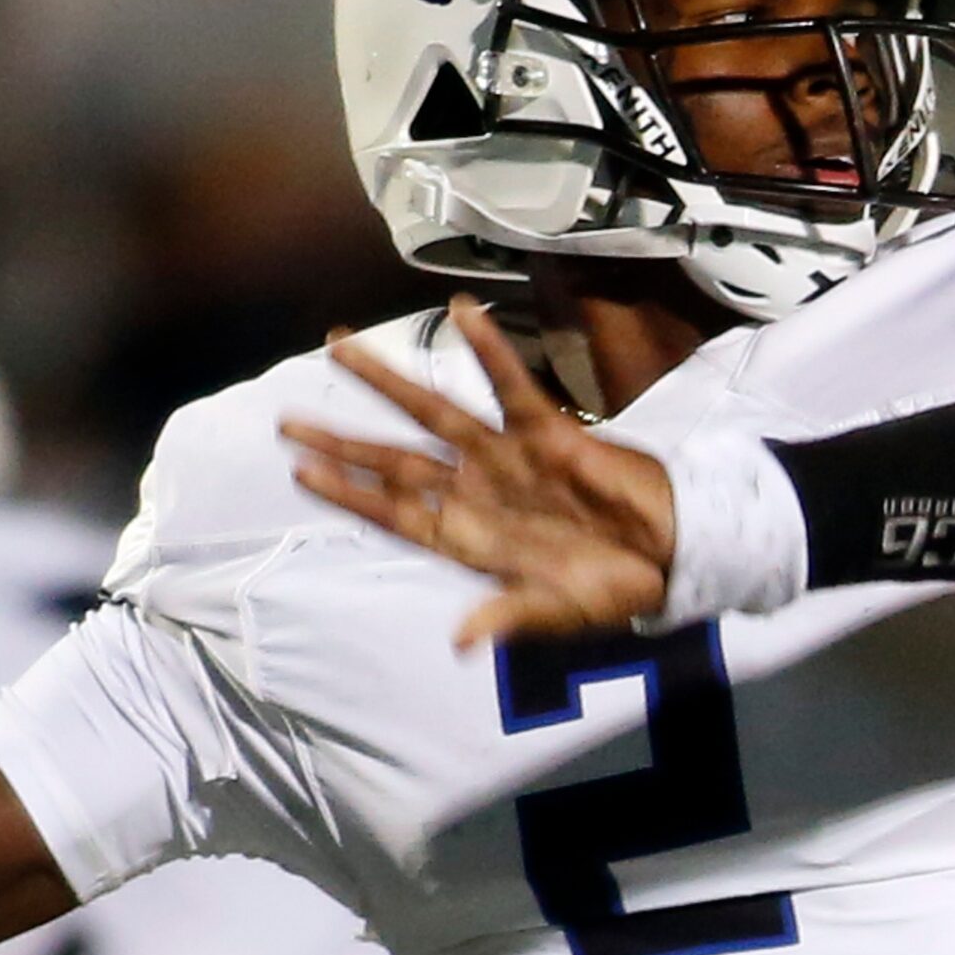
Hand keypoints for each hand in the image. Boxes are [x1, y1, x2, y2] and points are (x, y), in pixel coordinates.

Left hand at [280, 294, 679, 649]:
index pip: (393, 512)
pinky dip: (488, 351)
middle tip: (286, 422)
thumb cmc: (608, 592)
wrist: (668, 558)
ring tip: (340, 347)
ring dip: (387, 381)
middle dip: (342, 441)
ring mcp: (505, 458)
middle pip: (394, 459)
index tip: (301, 474)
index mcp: (467, 538)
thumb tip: (462, 643)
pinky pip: (511, 385)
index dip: (348, 494)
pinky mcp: (546, 432)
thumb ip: (507, 618)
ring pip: (433, 413)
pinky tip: (462, 312)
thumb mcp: (555, 613)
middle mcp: (474, 492)